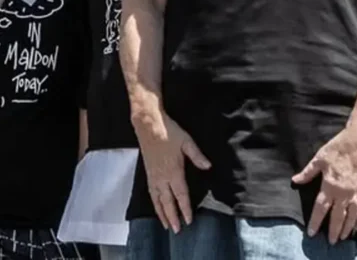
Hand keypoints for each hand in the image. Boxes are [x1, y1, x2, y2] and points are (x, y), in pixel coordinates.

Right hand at [133, 111, 210, 232]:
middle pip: (167, 202)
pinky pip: (151, 193)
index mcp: (173, 171)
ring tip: (166, 226)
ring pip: (157, 200)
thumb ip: (197, 156)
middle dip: (172, 217)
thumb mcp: (187, 141)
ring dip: (162, 214)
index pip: (180, 194)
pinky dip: (154, 203)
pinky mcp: (148, 173)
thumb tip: (208, 166)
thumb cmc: (169, 132)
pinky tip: (156, 208)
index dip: (185, 208)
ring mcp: (154, 176)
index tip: (189, 220)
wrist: (148, 125)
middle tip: (177, 231)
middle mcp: (162, 177)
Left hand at [292, 127, 356, 243]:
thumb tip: (295, 180)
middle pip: (338, 217)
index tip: (312, 233)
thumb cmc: (338, 148)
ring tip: (344, 237)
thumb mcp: (319, 158)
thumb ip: (308, 172)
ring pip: (353, 216)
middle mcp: (344, 193)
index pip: (321, 209)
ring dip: (348, 228)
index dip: (316, 222)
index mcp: (330, 186)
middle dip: (334, 231)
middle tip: (331, 242)